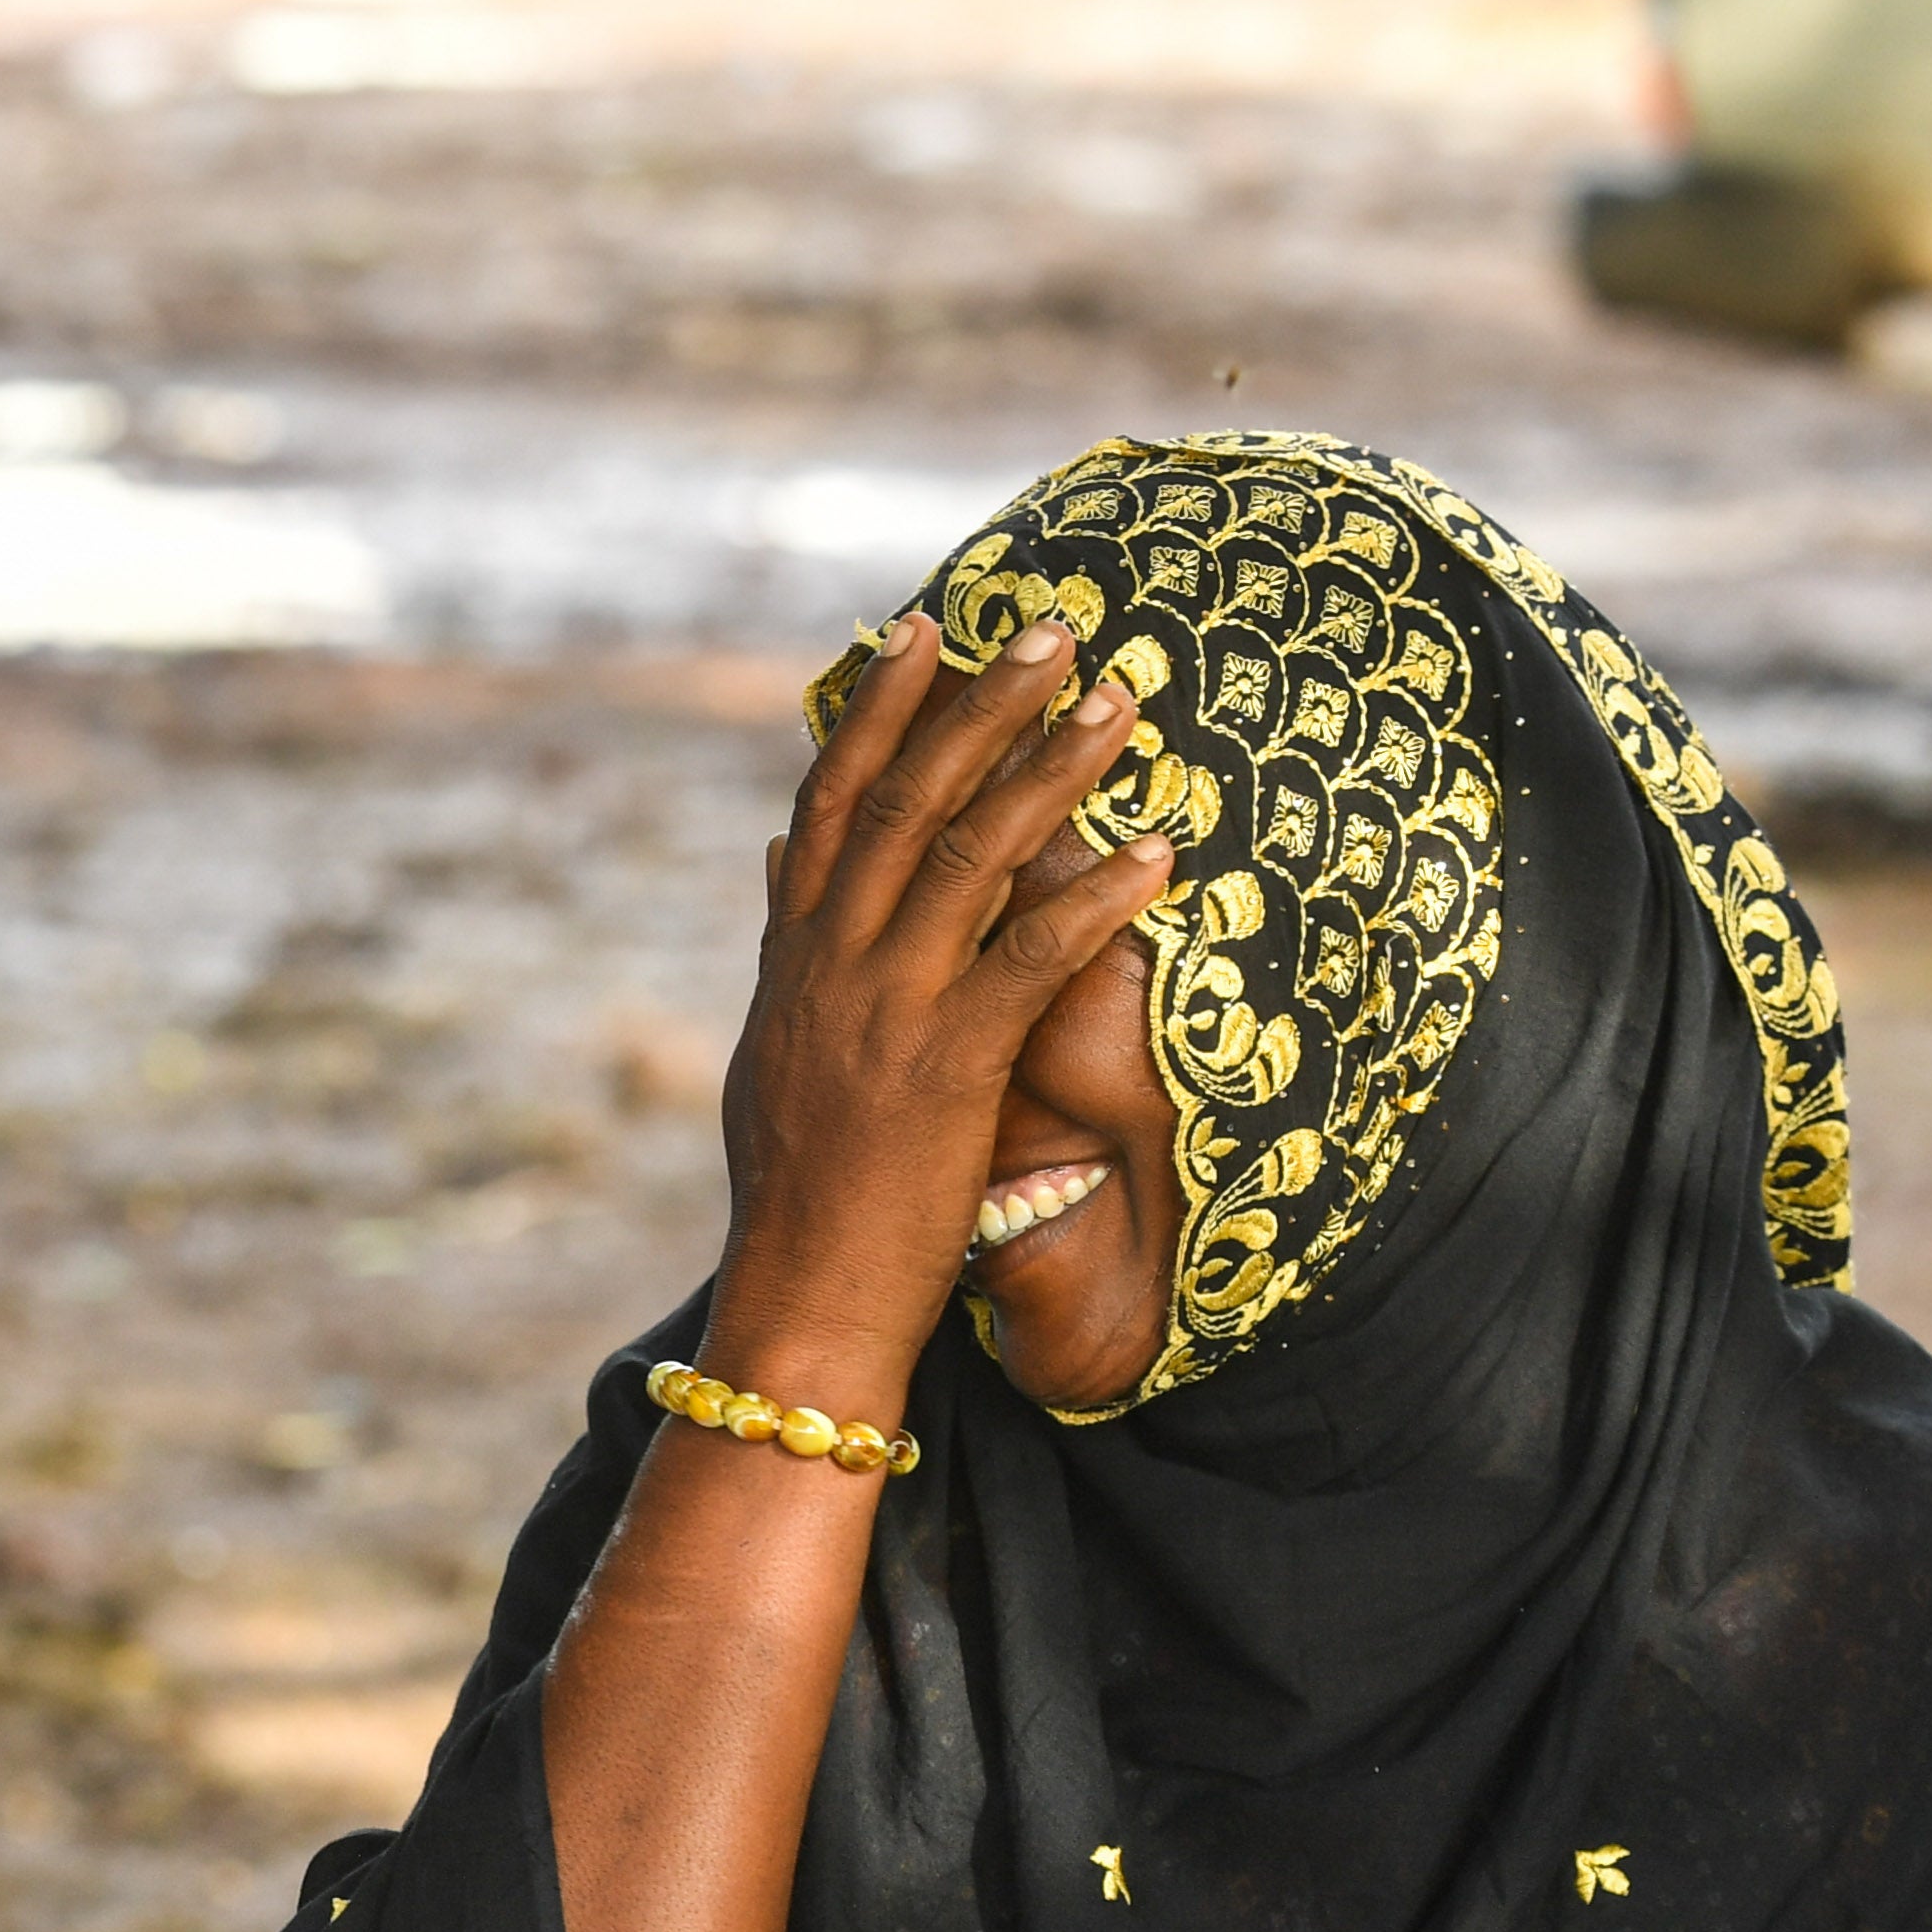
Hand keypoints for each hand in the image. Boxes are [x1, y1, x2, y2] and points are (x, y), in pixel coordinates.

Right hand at [711, 612, 1175, 1396]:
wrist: (802, 1299)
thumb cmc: (798, 1192)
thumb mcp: (771, 1054)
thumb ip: (783, 949)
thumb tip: (776, 861)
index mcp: (794, 959)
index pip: (828, 803)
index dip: (875, 712)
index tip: (924, 633)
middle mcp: (832, 966)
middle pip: (904, 801)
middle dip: (980, 707)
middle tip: (1055, 632)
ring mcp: (887, 1010)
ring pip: (969, 856)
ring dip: (1050, 771)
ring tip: (1118, 706)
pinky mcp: (948, 1066)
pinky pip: (1031, 959)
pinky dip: (1095, 898)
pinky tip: (1159, 853)